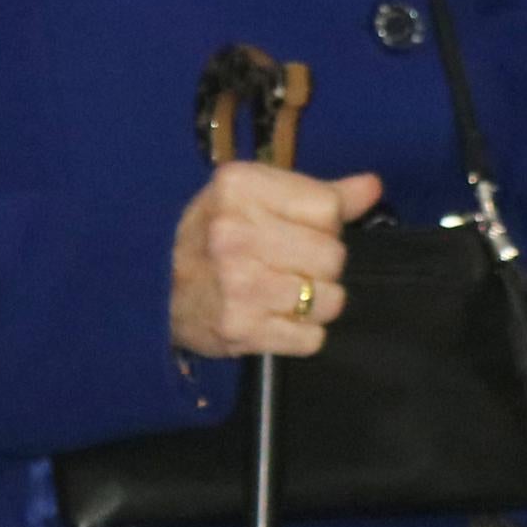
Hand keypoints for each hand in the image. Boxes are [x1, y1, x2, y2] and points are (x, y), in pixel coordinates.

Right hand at [169, 162, 383, 359]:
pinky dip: (301, 333)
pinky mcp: (241, 329)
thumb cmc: (212, 234)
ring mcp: (238, 284)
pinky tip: (276, 317)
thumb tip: (373, 187)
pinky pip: (312, 338)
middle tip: (291, 264)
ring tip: (286, 293)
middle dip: (322, 264)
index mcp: (238, 187)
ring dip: (317, 301)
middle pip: (333, 256)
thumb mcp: (253, 196)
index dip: (324, 223)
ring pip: (330, 299)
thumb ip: (318, 192)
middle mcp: (235, 233)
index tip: (298, 229)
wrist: (154, 288)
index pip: (329, 208)